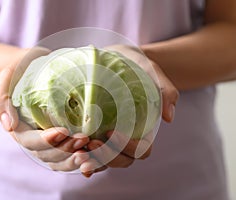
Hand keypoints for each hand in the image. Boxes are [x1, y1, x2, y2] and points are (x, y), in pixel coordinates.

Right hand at [0, 47, 96, 173]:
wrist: (38, 67)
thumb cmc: (23, 69)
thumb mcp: (8, 77)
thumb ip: (2, 99)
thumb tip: (8, 126)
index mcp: (20, 128)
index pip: (30, 141)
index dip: (46, 141)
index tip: (62, 131)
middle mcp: (34, 139)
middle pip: (48, 155)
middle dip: (65, 150)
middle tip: (83, 139)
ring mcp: (49, 142)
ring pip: (60, 161)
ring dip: (75, 160)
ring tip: (91, 150)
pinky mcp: (64, 140)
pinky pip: (71, 157)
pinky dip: (82, 161)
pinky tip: (96, 157)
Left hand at [82, 45, 178, 173]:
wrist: (118, 58)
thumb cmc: (135, 64)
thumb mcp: (151, 70)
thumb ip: (164, 90)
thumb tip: (168, 118)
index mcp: (144, 128)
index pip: (140, 150)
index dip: (127, 147)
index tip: (109, 132)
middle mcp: (127, 137)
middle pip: (122, 160)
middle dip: (106, 156)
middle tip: (90, 143)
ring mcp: (111, 138)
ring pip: (105, 161)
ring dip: (92, 160)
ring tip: (77, 152)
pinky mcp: (96, 134)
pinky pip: (92, 154)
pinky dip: (84, 158)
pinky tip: (72, 153)